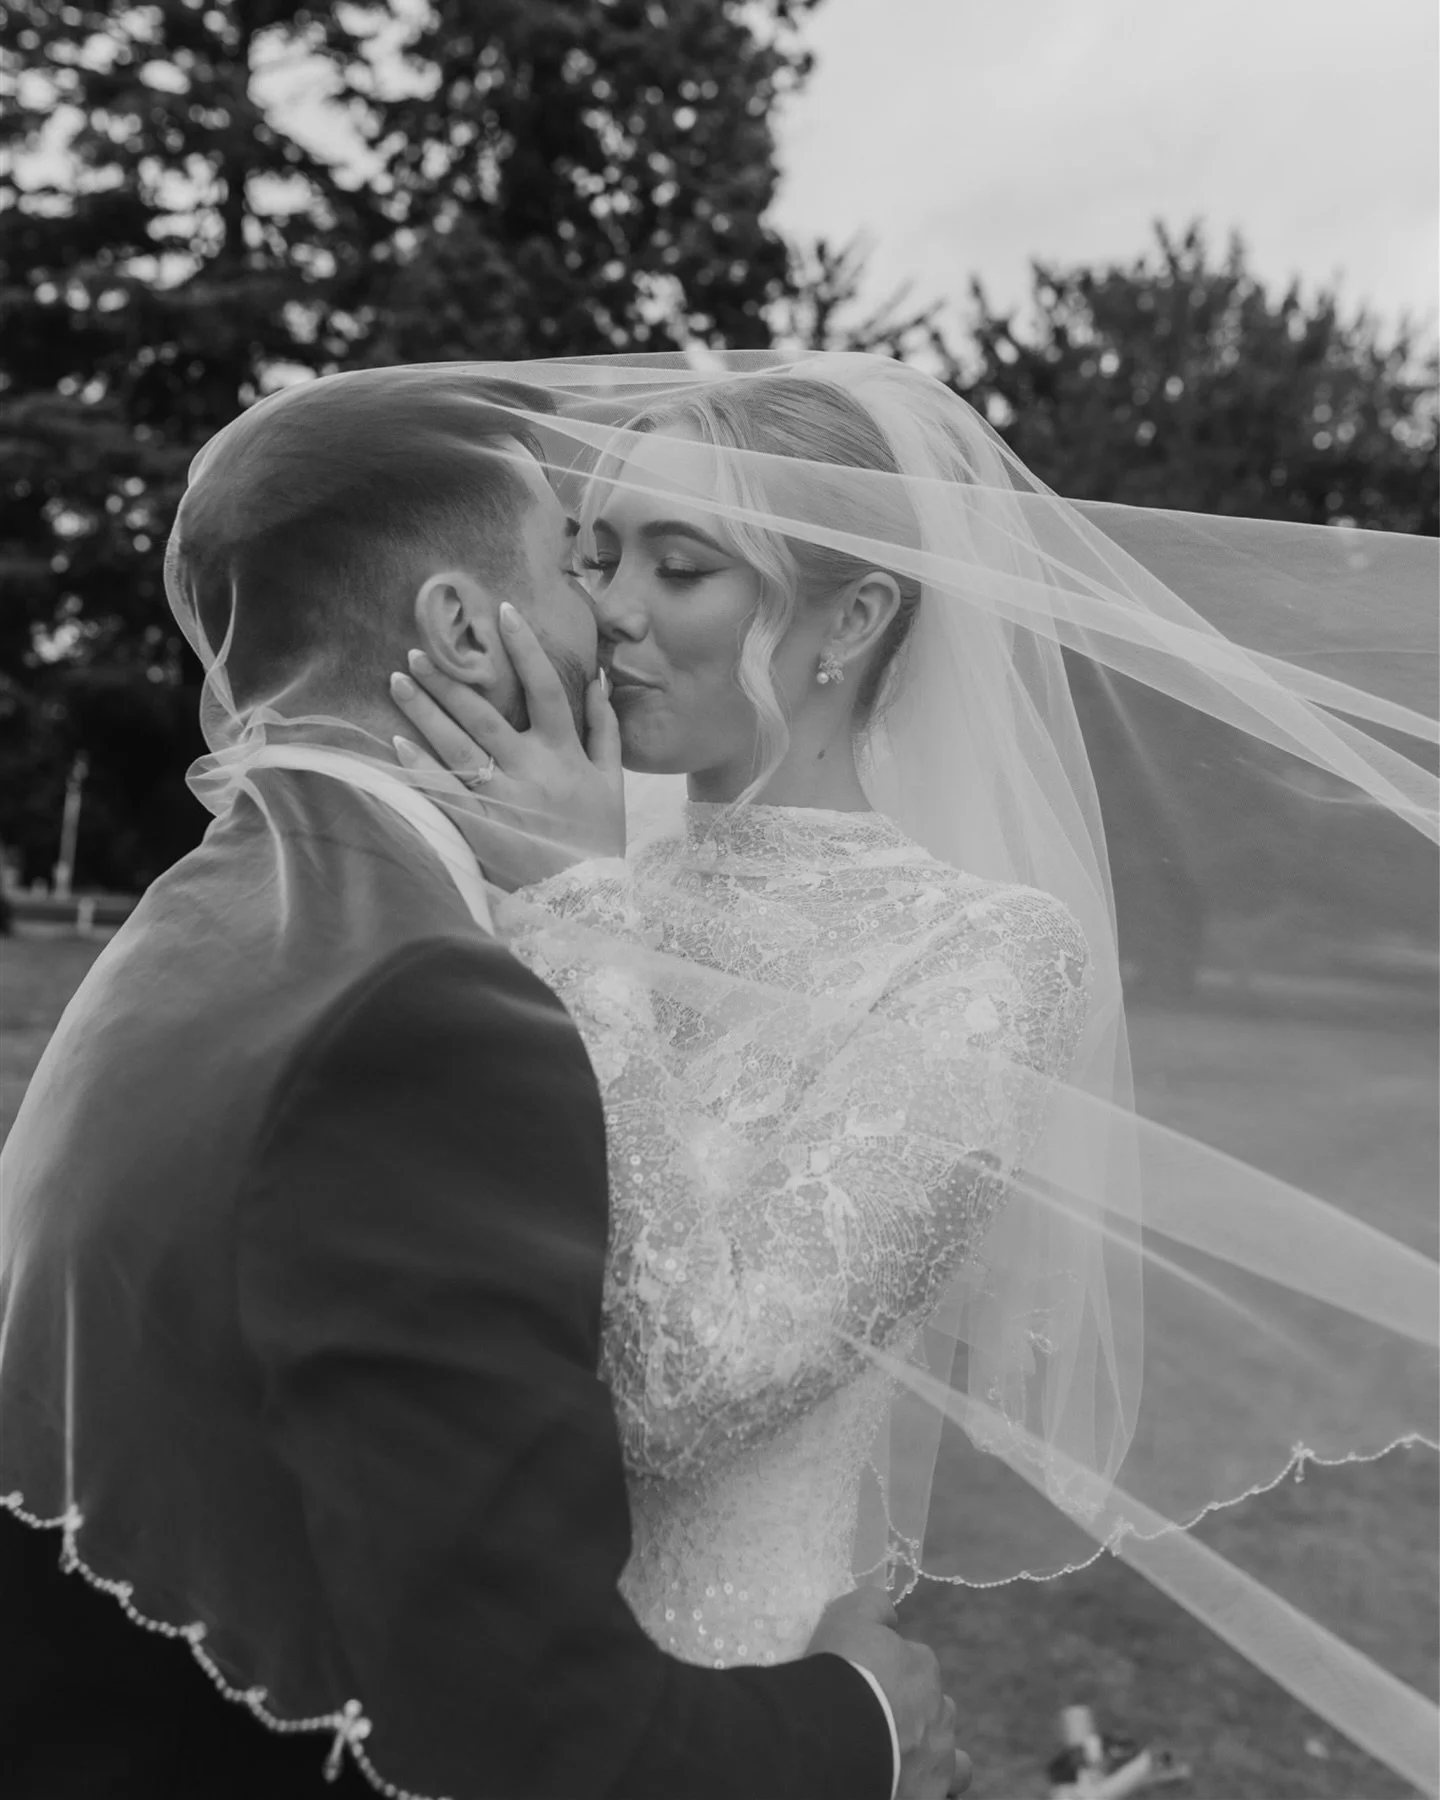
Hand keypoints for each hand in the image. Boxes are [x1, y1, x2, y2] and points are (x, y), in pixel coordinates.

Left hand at [388, 603, 624, 891]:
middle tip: (417, 650)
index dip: (524, 647)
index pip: (544, 687)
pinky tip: (398, 740)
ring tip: (399, 680)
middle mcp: (529, 770)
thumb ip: (605, 728)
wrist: (585, 898)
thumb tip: (597, 680)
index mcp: (563, 753)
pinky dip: (420, 766)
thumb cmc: (599, 837)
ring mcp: (501, 798)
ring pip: (456, 745)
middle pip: (483, 713)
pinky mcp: (479, 826)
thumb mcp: (612, 782)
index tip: (503, 611)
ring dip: (424, 711)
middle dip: (449, 679)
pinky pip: (444, 790)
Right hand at [807, 1589, 970, 1797]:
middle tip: (882, 1723)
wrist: (833, 1735)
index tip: (865, 1682)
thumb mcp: (849, 1614)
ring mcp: (938, 1759)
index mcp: (923, 1668)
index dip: (888, 1674)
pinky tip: (905, 1785)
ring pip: (953, 1761)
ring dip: (935, 1758)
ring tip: (903, 1761)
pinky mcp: (928, 1794)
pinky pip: (940, 1793)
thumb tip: (891, 1615)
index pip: (915, 1665)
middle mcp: (939, 1712)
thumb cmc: (842, 1670)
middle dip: (917, 1715)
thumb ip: (874, 1605)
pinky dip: (926, 1788)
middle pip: (936, 1710)